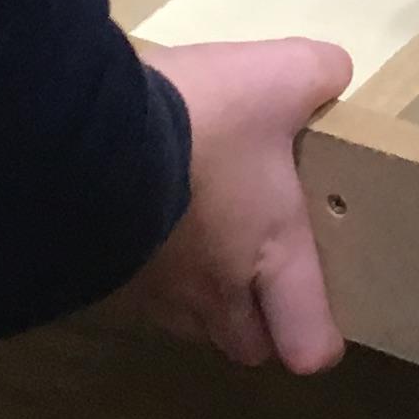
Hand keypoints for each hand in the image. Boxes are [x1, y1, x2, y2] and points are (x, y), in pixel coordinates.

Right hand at [123, 36, 352, 373]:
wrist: (84, 133)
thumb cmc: (202, 122)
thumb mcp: (276, 75)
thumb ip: (319, 74)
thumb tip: (334, 74)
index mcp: (271, 256)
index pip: (307, 344)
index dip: (317, 336)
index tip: (318, 306)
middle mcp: (214, 292)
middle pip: (244, 344)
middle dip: (256, 320)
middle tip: (260, 269)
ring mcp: (151, 292)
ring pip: (185, 320)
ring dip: (198, 294)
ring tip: (198, 236)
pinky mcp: (99, 275)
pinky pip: (132, 289)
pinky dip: (144, 263)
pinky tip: (143, 212)